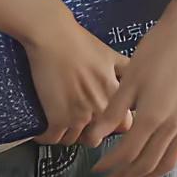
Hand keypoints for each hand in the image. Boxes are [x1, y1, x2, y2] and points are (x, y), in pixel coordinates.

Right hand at [23, 13, 128, 144]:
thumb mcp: (111, 55)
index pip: (124, 126)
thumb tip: (132, 81)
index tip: (104, 121)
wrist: (52, 36)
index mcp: (114, 96)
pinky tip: (44, 129)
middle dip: (89, 134)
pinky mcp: (56, 118)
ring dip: (67, 134)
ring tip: (60, 124)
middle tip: (79, 124)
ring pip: (74, 141)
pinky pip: (52, 139)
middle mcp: (99, 109)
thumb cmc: (80, 41)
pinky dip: (47, 136)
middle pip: (97, 139)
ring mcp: (78, 116)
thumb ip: (125, 72)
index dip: (113, 125)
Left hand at [84, 2, 176, 176]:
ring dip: (148, 175)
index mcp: (152, 116)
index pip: (127, 153)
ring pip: (168, 162)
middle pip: (147, 163)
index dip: (110, 165)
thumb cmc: (158, 50)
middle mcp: (172, 126)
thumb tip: (93, 137)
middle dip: (126, 176)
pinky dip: (168, 163)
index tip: (97, 169)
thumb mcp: (130, 79)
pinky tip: (158, 161)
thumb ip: (113, 111)